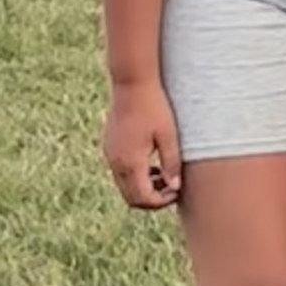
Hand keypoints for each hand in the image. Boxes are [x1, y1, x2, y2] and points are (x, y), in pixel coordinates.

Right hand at [105, 80, 182, 208]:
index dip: (161, 201)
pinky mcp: (109, 147)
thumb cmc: (154, 107)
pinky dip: (134, 176)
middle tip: (171, 188)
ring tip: (163, 175)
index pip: (143, 198)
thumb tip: (174, 187)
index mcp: (131, 162)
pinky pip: (120, 172)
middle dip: (151, 199)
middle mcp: (116, 163)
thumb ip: (171, 163)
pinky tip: (151, 163)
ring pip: (124, 186)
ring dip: (142, 187)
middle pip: (131, 198)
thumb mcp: (169, 136)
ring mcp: (109, 155)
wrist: (131, 83)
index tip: (177, 191)